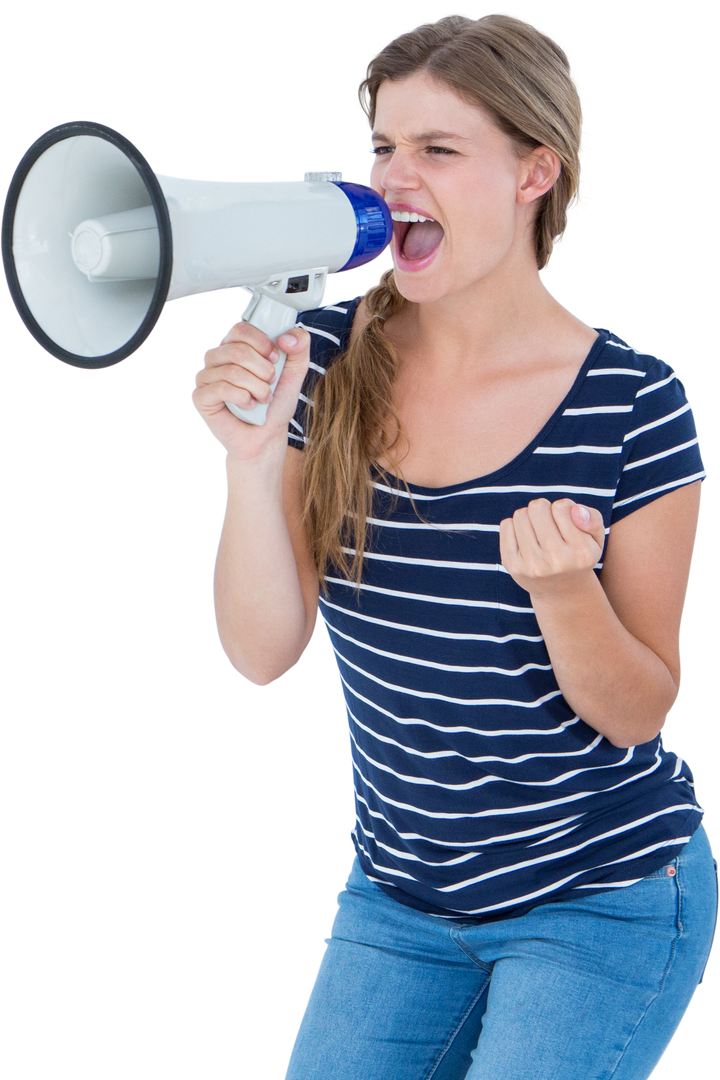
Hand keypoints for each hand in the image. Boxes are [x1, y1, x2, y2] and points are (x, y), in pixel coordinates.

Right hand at [190, 322, 311, 460]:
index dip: (262, 343)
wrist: (267, 435)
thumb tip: (286, 337)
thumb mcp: (295, 372)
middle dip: (263, 370)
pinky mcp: (201, 397)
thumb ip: (300, 347)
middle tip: (271, 384)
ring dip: (257, 388)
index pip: (241, 328)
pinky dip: (243, 398)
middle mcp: (217, 358)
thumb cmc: (276, 403)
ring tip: (264, 398)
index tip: (275, 359)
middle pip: (238, 350)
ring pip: (232, 371)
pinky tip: (250, 406)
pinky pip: (221, 388)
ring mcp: (206, 377)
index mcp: (234, 346)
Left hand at [499, 499, 605, 598]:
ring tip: (538, 531)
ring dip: (529, 517)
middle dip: (543, 510)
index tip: (566, 521)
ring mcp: (532, 565)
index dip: (563, 508)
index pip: (561, 507)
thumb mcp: (596, 539)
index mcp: (581, 553)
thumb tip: (575, 509)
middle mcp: (556, 561)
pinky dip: (515, 526)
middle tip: (549, 524)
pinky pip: (506, 525)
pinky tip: (526, 538)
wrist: (560, 591)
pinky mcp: (512, 565)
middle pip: (537, 508)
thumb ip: (593, 519)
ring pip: (521, 514)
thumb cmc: (578, 556)